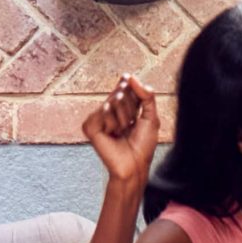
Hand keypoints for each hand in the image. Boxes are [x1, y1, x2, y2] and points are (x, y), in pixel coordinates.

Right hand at [81, 73, 158, 189]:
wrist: (135, 166)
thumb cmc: (143, 145)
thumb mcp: (151, 117)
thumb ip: (146, 95)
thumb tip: (131, 77)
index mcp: (121, 106)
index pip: (126, 85)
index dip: (133, 92)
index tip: (137, 109)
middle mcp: (108, 109)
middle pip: (120, 92)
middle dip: (131, 109)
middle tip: (130, 126)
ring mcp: (98, 118)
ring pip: (112, 102)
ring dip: (123, 119)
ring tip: (122, 132)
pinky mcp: (90, 126)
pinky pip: (103, 113)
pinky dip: (112, 124)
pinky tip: (112, 135)